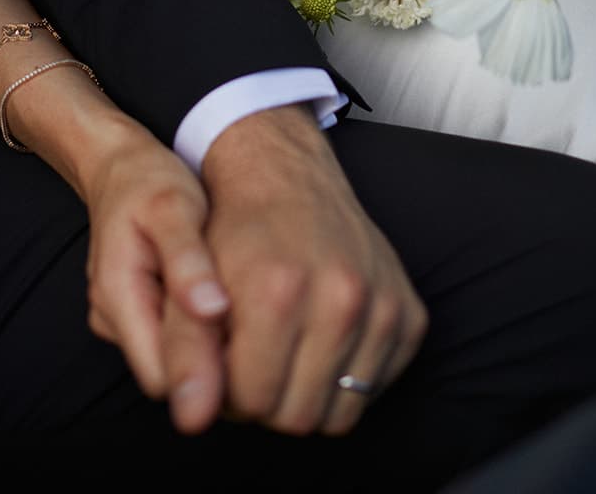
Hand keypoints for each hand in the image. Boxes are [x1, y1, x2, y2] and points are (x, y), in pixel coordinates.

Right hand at [80, 116, 231, 407]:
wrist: (120, 162)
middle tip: (253, 321)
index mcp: (117, 294)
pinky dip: (199, 330)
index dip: (210, 373)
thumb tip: (212, 312)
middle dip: (213, 363)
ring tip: (234, 300)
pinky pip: (172, 342)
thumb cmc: (147, 180)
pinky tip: (219, 296)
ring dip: (207, 346)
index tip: (252, 344)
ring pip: (173, 363)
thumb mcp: (173, 206)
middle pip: (171, 377)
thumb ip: (188, 261)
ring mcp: (122, 320)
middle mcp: (113, 318)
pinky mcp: (138, 314)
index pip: (166, 377)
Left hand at [189, 105, 427, 438]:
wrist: (286, 175)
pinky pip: (376, 390)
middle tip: (252, 360)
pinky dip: (345, 379)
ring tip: (282, 353)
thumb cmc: (233, 229)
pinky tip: (318, 340)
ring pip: (340, 414)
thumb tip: (190, 421)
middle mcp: (340, 297)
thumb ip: (184, 351)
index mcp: (278, 289)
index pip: (252, 401)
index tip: (224, 360)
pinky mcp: (411, 315)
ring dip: (306, 395)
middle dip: (267, 399)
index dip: (228, 390)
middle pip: (297, 417)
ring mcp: (383, 306)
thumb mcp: (190, 279)